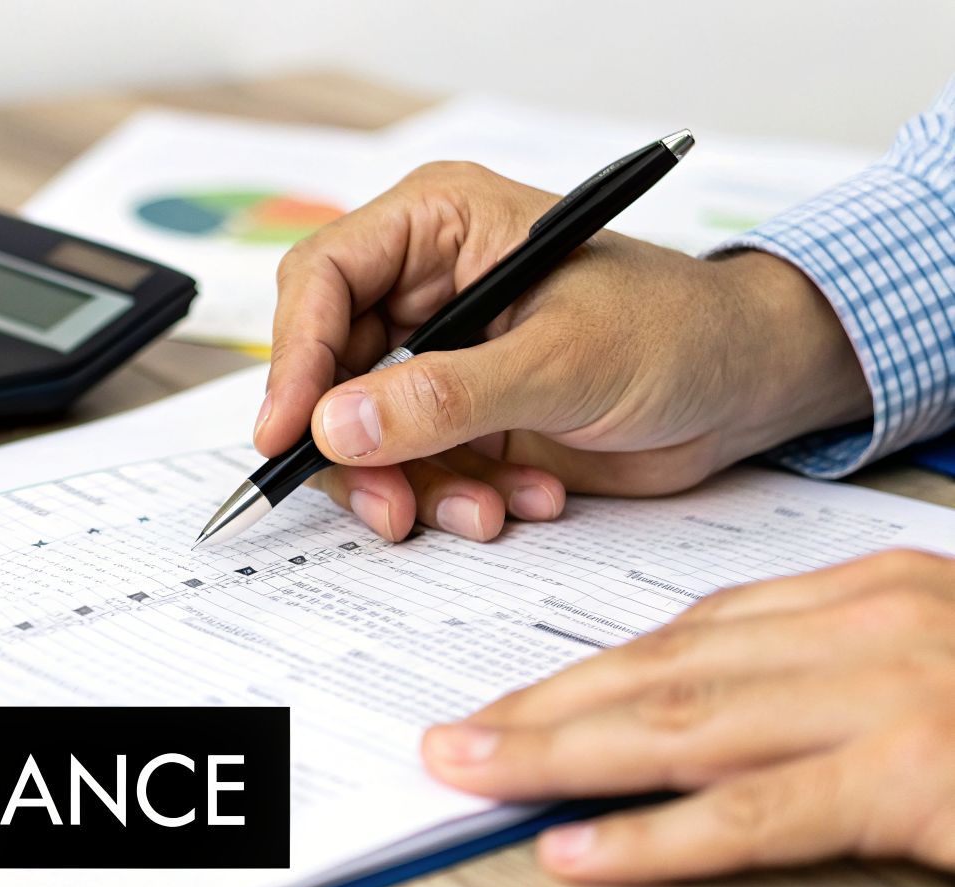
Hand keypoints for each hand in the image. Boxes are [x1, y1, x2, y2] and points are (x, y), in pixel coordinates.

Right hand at [260, 161, 870, 541]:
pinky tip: (523, 496)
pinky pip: (410, 470)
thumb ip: (446, 396)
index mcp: (438, 225)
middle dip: (356, 448)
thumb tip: (337, 425)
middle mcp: (424, 287)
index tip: (288, 435)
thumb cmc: (681, 332)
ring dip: (415, 487)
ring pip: (362, 433)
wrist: (749, 392)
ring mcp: (437, 356)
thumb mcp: (562, 361)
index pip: (322, 280)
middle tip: (389, 506)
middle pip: (327, 369)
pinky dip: (454, 499)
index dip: (295, 360)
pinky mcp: (456, 418)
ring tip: (486, 510)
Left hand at [420, 549, 954, 883]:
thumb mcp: (941, 656)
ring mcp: (890, 695)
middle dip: (546, 706)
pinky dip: (652, 836)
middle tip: (456, 734)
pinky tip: (573, 848)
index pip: (698, 627)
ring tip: (471, 772)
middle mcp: (869, 624)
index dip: (592, 670)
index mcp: (872, 591)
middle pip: (666, 667)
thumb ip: (840, 669)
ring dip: (557, 753)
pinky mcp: (917, 774)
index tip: (519, 699)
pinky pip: (755, 812)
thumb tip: (735, 709)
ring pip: (682, 724)